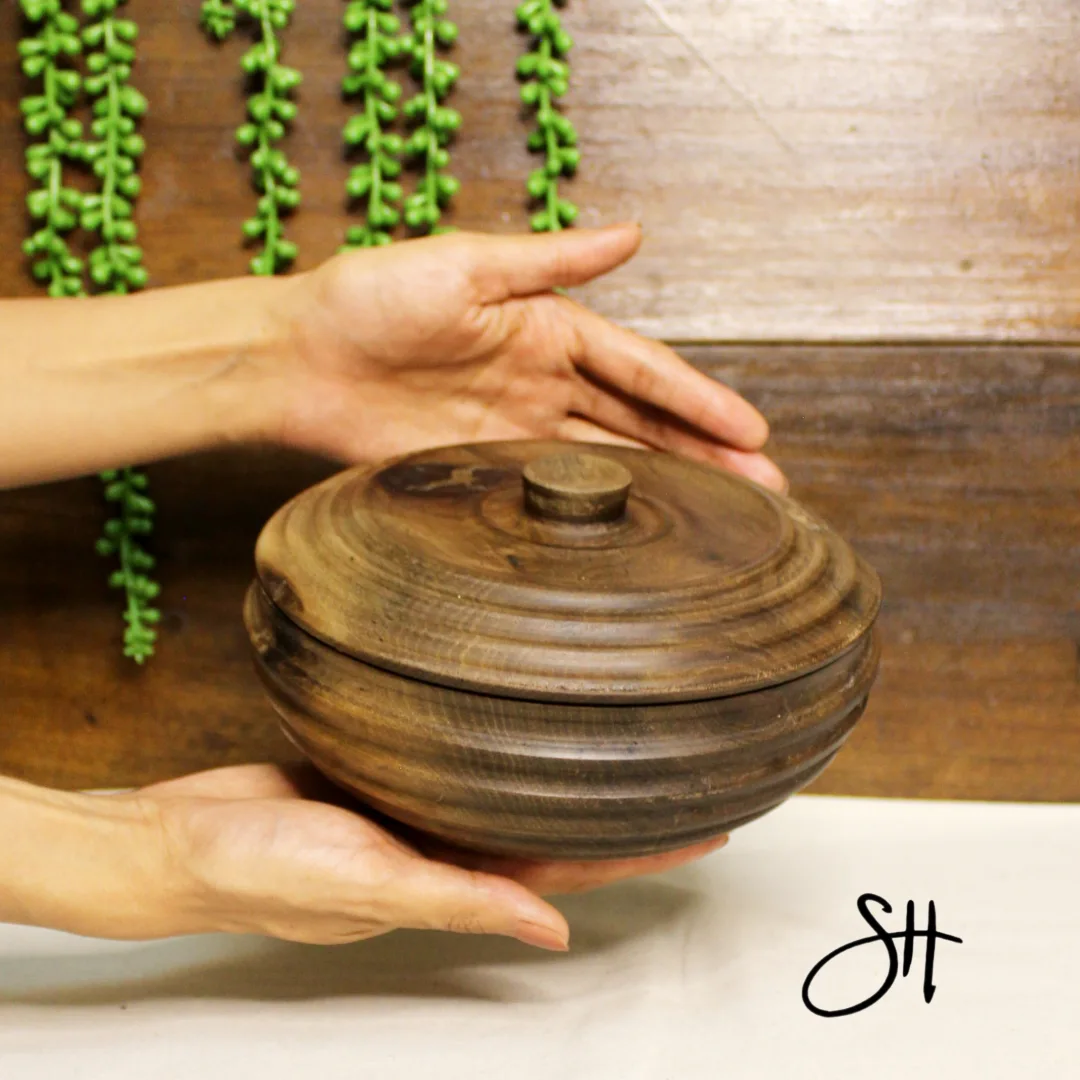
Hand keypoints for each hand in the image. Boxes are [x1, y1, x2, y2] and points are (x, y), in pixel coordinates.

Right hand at [136, 764, 727, 948]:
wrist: (189, 835)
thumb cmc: (267, 872)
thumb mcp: (373, 885)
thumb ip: (462, 900)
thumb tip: (553, 928)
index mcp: (458, 877)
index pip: (575, 862)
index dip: (645, 851)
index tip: (709, 826)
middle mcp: (450, 843)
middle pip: (556, 821)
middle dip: (620, 801)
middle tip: (683, 764)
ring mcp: (420, 806)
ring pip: (511, 784)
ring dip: (563, 766)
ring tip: (617, 731)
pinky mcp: (388, 770)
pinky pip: (459, 756)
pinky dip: (498, 742)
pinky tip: (517, 713)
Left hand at [268, 224, 785, 491]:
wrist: (297, 359)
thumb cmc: (370, 298)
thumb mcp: (468, 263)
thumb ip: (553, 258)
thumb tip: (633, 232)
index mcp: (548, 326)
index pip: (642, 369)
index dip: (699, 401)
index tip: (753, 432)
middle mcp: (541, 379)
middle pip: (639, 421)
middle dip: (703, 453)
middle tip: (762, 487)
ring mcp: (514, 427)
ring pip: (608, 460)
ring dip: (666, 482)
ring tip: (722, 511)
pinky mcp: (480, 465)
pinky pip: (552, 487)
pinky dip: (598, 506)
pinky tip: (636, 523)